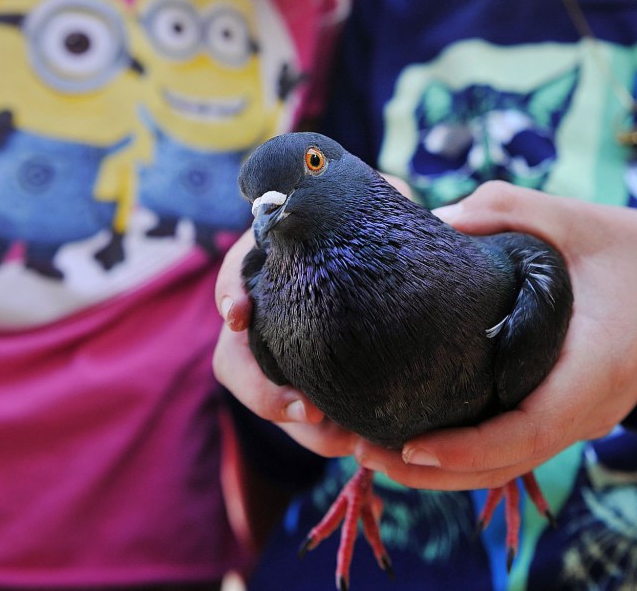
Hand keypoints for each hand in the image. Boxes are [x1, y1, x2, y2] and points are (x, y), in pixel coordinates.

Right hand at [213, 172, 415, 456]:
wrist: (391, 267)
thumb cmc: (374, 226)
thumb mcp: (378, 202)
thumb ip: (384, 193)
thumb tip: (406, 198)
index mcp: (269, 263)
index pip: (235, 274)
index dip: (230, 292)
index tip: (239, 313)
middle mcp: (265, 314)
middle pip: (235, 361)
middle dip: (263, 392)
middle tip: (306, 410)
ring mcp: (281, 356)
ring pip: (268, 403)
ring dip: (303, 430)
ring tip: (349, 440)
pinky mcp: (308, 388)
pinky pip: (305, 425)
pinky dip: (329, 438)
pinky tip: (366, 443)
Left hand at [350, 183, 636, 490]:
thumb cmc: (624, 246)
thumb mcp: (568, 217)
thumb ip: (501, 214)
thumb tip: (430, 222)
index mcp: (596, 367)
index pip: (531, 428)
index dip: (469, 447)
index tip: (411, 445)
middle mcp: (588, 409)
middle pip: (507, 464)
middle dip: (433, 470)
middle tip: (360, 448)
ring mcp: (577, 418)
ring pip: (505, 465)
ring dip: (439, 470)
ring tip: (367, 450)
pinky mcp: (562, 412)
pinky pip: (509, 445)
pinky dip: (462, 452)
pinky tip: (409, 435)